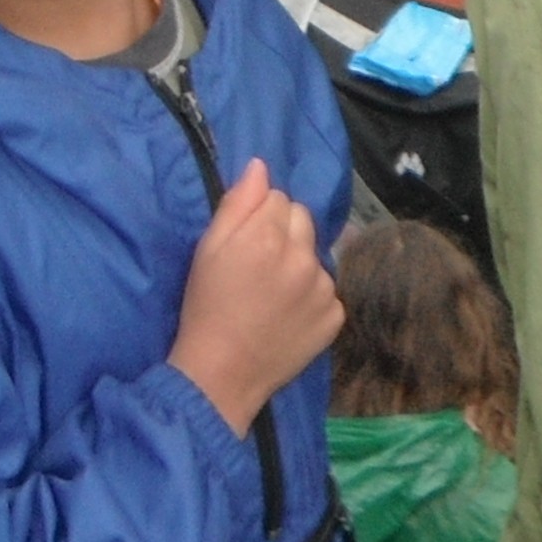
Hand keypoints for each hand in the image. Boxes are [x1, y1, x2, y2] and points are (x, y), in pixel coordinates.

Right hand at [168, 158, 340, 433]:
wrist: (221, 374)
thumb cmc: (206, 307)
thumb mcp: (208, 250)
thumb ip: (237, 204)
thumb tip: (260, 166)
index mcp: (267, 236)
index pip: (278, 198)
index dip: (259, 217)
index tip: (244, 242)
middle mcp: (302, 257)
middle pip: (302, 220)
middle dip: (284, 233)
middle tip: (259, 266)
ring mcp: (323, 289)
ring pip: (315, 255)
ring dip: (299, 265)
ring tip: (272, 294)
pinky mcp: (335, 317)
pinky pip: (327, 291)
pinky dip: (311, 298)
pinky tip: (288, 316)